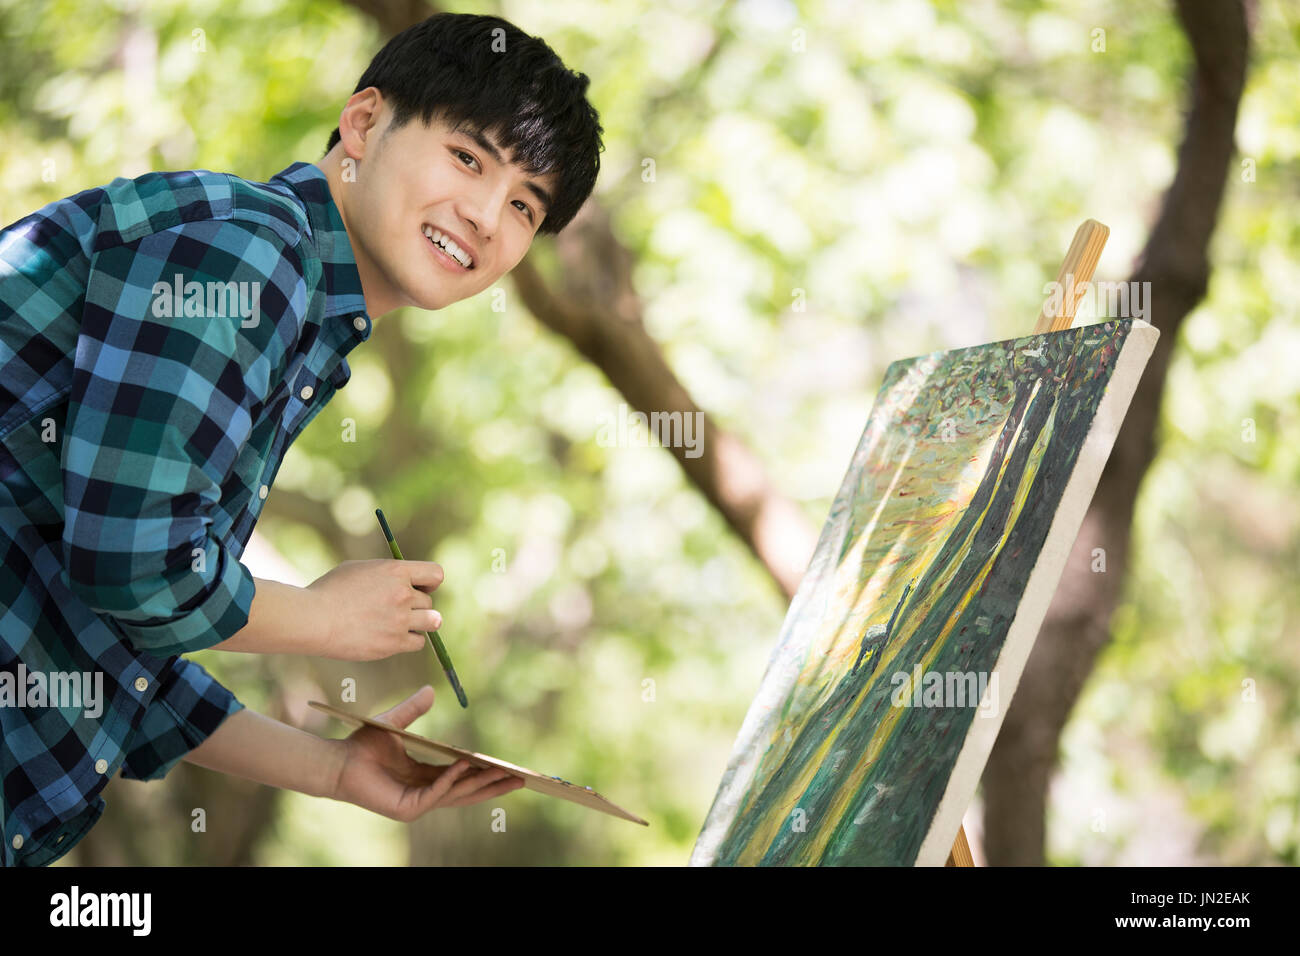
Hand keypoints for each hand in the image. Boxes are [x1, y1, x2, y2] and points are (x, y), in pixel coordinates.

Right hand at [307, 558, 443, 660]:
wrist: (313, 618)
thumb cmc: (329, 591)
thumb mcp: (358, 569)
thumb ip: (386, 573)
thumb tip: (403, 578)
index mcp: (396, 571)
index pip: (436, 574)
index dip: (430, 583)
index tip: (420, 589)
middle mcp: (403, 594)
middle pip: (429, 602)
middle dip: (416, 606)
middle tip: (394, 611)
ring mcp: (400, 620)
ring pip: (432, 622)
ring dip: (420, 623)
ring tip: (400, 624)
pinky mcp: (394, 643)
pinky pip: (418, 642)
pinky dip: (409, 641)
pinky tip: (392, 637)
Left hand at [330, 686, 523, 821]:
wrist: (337, 760)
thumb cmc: (362, 744)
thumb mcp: (395, 723)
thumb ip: (414, 710)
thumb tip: (431, 690)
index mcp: (425, 777)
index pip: (463, 778)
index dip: (485, 773)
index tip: (508, 767)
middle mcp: (424, 792)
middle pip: (468, 791)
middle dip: (494, 785)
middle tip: (523, 780)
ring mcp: (417, 803)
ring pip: (457, 795)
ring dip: (482, 785)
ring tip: (506, 775)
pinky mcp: (407, 808)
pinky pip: (436, 793)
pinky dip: (452, 781)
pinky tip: (465, 767)